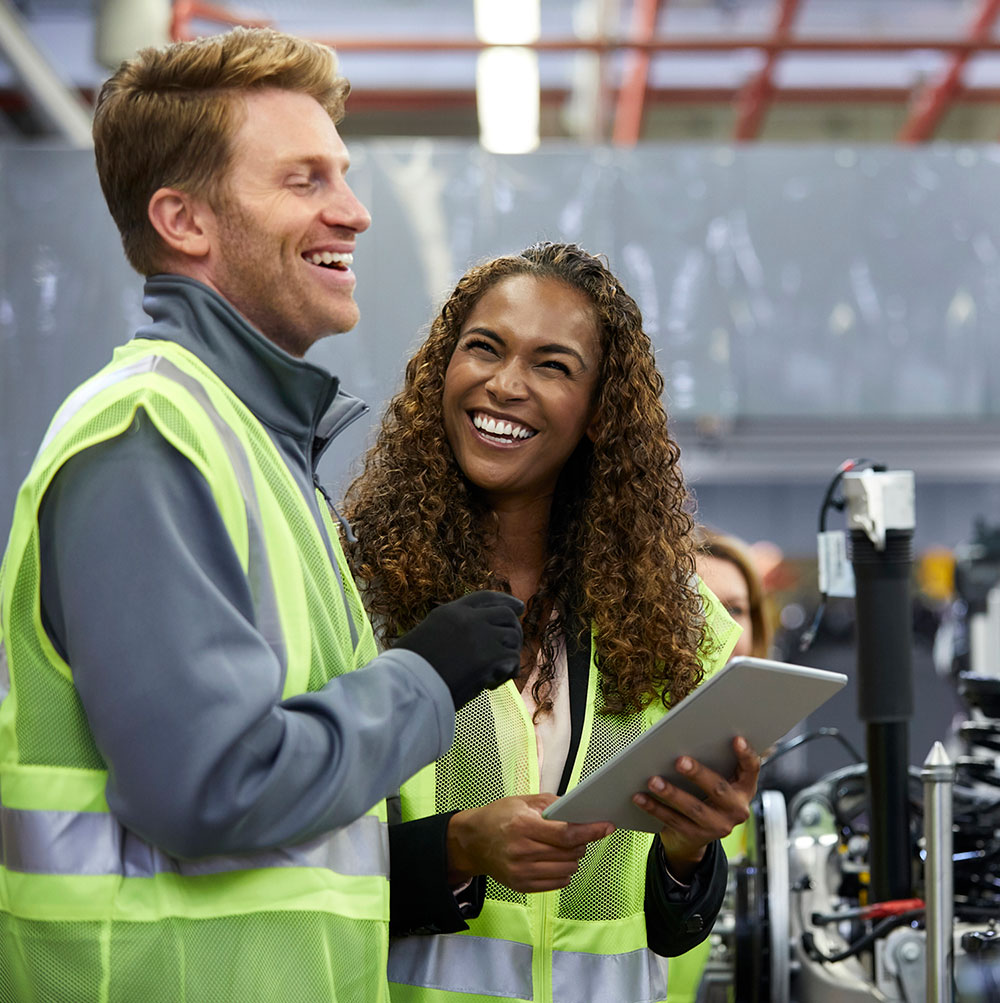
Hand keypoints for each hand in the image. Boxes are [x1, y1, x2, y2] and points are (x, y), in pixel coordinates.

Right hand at [394, 591, 523, 709]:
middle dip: (514, 630)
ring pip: (513, 637)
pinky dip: (507, 673)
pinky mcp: (489, 657)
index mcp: (449, 612)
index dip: (506, 600)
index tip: (519, 607)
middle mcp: (468, 619)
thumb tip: (463, 645)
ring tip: (495, 672)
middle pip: (506, 615)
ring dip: (509, 655)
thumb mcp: (424, 638)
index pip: (485, 598)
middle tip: (511, 649)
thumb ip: (447, 633)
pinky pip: (513, 660)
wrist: (405, 687)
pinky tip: (492, 684)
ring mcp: (481, 636)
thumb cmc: (406, 671)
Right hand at [446, 794, 614, 892]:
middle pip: (570, 853)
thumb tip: (579, 812)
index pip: (566, 834)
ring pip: (567, 869)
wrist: (473, 841)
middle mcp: (522, 851)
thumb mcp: (523, 801)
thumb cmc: (499, 817)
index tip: (606, 827)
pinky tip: (556, 860)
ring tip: (565, 847)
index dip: (590, 831)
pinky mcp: (522, 886)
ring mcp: (521, 872)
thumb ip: (553, 805)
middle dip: (582, 843)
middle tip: (580, 835)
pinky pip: (557, 882)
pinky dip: (564, 871)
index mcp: (523, 826)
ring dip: (574, 858)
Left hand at [632, 736, 759, 881]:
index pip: (751, 769)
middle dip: (698, 774)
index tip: (737, 739)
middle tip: (679, 761)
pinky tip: (640, 796)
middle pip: (718, 789)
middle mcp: (736, 809)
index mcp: (744, 788)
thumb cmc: (705, 794)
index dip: (746, 755)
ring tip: (652, 780)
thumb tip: (684, 736)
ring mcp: (718, 826)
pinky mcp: (697, 836)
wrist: (695, 835)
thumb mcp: (718, 779)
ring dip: (671, 793)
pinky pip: (673, 820)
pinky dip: (654, 807)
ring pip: (694, 808)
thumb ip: (712, 761)